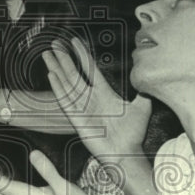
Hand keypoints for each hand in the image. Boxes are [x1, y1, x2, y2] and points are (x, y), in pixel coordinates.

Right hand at [42, 38, 151, 162]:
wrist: (126, 153)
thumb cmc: (133, 134)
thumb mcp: (142, 108)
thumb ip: (142, 93)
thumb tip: (147, 81)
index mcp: (104, 93)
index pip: (90, 69)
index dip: (82, 54)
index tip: (74, 41)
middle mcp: (90, 98)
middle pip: (73, 73)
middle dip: (64, 57)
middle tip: (54, 43)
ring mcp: (82, 107)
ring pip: (66, 83)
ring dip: (56, 68)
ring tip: (47, 54)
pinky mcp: (76, 118)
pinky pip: (65, 100)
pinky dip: (58, 87)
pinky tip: (51, 75)